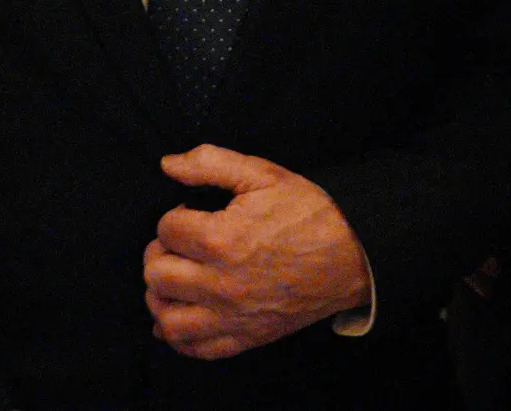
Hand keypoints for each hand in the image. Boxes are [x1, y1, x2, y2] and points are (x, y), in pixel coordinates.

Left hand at [143, 145, 371, 359]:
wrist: (354, 255)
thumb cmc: (308, 212)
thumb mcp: (262, 174)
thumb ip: (209, 162)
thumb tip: (167, 164)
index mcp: (222, 240)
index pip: (166, 230)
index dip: (174, 216)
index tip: (192, 214)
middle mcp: (222, 284)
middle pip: (157, 275)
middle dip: (159, 254)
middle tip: (177, 245)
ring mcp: (234, 316)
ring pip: (168, 320)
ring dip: (160, 298)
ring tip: (172, 280)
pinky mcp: (248, 337)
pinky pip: (198, 349)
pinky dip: (179, 337)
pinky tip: (180, 314)